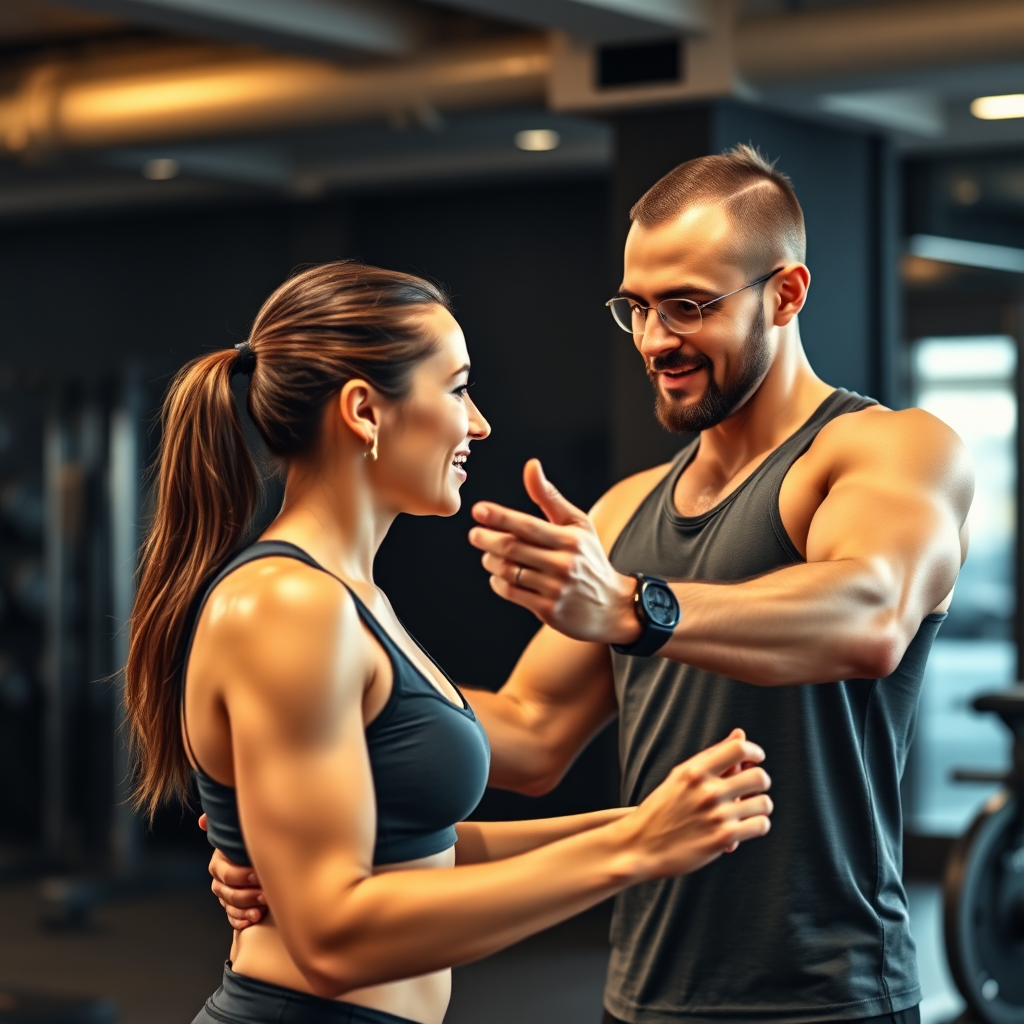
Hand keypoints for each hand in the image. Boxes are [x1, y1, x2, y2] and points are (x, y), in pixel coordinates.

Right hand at [201, 814, 266, 929]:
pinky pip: (232, 919)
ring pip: (231, 907)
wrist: (257, 856)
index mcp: (219, 863)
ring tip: (261, 910)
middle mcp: (219, 880)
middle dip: (247, 895)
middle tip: (265, 895)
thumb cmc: (247, 842)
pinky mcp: (232, 908)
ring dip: (246, 910)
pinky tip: (252, 920)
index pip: (227, 874)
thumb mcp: (237, 832)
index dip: (242, 876)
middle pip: (229, 893)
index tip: (258, 875)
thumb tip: (202, 821)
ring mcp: (225, 896)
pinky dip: (241, 921)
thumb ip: (222, 823)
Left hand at [469, 459, 640, 644]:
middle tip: (475, 534)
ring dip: (491, 561)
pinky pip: (511, 593)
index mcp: (570, 540)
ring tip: (488, 554)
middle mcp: (564, 564)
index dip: (500, 517)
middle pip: (513, 549)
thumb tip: (531, 466)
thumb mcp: (577, 524)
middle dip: (487, 539)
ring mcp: (556, 589)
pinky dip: (498, 582)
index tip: (478, 510)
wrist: (612, 605)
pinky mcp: (548, 610)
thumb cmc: (589, 558)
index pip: (528, 525)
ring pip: (508, 571)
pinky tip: (499, 575)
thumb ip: (550, 497)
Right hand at [615, 729, 772, 880]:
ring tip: (747, 809)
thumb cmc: (662, 808)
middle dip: (759, 782)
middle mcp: (707, 791)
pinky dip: (757, 825)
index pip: (739, 748)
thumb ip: (712, 755)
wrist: (640, 845)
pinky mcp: (723, 839)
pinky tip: (744, 826)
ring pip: (764, 803)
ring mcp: (717, 816)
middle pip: (759, 776)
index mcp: (695, 771)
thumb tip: (740, 733)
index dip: (754, 751)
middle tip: (750, 788)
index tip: (754, 758)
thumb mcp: (681, 775)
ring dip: (759, 806)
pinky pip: (761, 825)